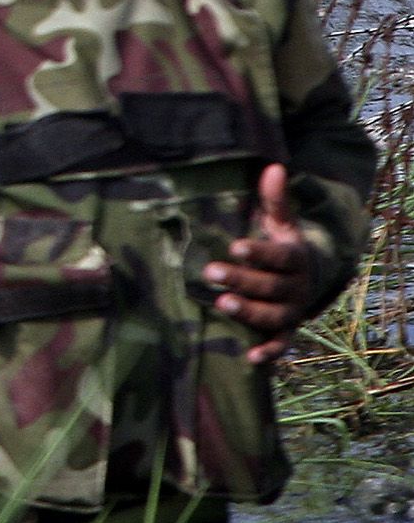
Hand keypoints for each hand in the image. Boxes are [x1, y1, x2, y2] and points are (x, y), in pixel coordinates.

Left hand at [205, 164, 323, 364]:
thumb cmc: (284, 243)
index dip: (260, 253)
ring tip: (222, 304)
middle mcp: (298, 286)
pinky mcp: (286, 329)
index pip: (280, 256)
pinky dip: (269, 351)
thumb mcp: (281, 221)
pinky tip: (251, 356)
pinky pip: (282, 343)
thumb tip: (274, 166)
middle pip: (272, 286)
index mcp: (296, 257)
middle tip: (211, 271)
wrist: (311, 276)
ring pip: (275, 315)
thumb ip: (275, 199)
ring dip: (250, 311)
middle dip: (243, 280)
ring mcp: (293, 310)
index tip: (235, 247)